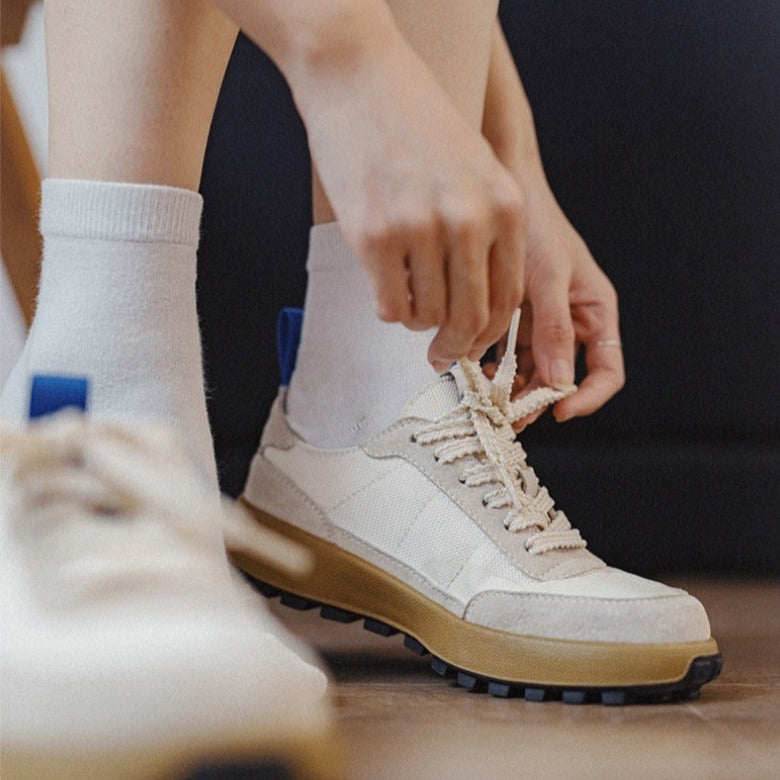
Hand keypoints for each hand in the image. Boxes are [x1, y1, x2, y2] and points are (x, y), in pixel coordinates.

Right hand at [287, 10, 524, 371]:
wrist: (358, 75)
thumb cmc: (415, 122)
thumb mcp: (475, 170)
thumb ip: (485, 232)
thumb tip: (475, 305)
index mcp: (504, 205)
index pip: (508, 298)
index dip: (488, 334)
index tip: (471, 345)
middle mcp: (468, 220)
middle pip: (470, 318)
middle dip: (455, 347)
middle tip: (440, 355)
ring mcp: (420, 228)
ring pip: (427, 316)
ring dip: (417, 321)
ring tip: (406, 298)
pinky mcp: (373, 235)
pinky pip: (389, 306)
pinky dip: (388, 309)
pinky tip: (383, 286)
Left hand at [483, 181, 623, 424]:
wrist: (500, 189)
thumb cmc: (535, 223)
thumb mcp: (549, 277)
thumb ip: (555, 327)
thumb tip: (560, 379)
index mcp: (595, 311)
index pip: (606, 371)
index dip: (587, 397)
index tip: (558, 411)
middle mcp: (571, 321)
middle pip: (563, 377)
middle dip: (539, 399)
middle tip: (511, 415)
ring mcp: (541, 321)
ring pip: (531, 370)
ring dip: (511, 386)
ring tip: (487, 395)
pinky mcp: (513, 318)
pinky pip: (506, 353)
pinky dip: (492, 365)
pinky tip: (473, 368)